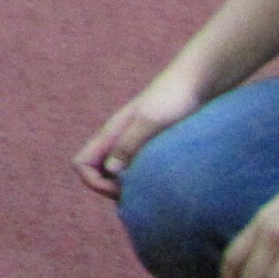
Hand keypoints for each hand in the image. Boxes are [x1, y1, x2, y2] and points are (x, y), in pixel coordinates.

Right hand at [74, 71, 207, 199]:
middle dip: (111, 189)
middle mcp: (118, 139)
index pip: (82, 164)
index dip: (94, 182)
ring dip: (128, 186)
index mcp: (112, 133)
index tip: (120, 190)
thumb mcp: (150, 121)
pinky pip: (136, 168)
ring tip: (152, 192)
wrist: (196, 81)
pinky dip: (143, 180)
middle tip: (139, 196)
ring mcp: (135, 142)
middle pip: (98, 172)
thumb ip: (129, 144)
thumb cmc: (174, 97)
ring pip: (117, 171)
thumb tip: (111, 171)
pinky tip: (163, 182)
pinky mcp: (152, 144)